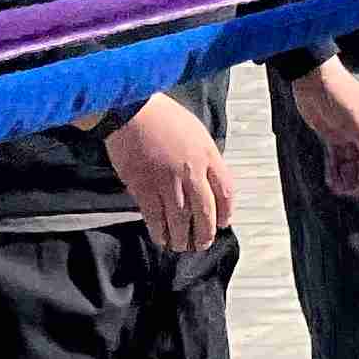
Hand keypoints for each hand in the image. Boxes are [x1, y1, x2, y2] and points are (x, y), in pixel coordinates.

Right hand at [105, 96, 236, 248]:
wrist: (132, 112)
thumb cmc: (163, 117)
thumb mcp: (195, 132)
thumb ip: (203, 158)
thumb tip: (205, 182)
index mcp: (208, 155)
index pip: (226, 190)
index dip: (226, 211)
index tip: (224, 222)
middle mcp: (191, 171)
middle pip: (205, 211)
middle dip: (206, 232)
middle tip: (203, 244)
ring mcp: (167, 181)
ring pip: (180, 219)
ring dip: (182, 237)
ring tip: (182, 246)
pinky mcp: (144, 187)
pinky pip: (155, 217)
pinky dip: (159, 231)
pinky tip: (161, 239)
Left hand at [291, 62, 358, 194]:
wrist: (313, 79)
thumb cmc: (338, 90)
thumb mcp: (354, 111)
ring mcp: (344, 134)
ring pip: (349, 159)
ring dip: (349, 175)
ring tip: (345, 191)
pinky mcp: (328, 136)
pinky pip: (333, 157)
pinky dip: (333, 170)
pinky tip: (332, 182)